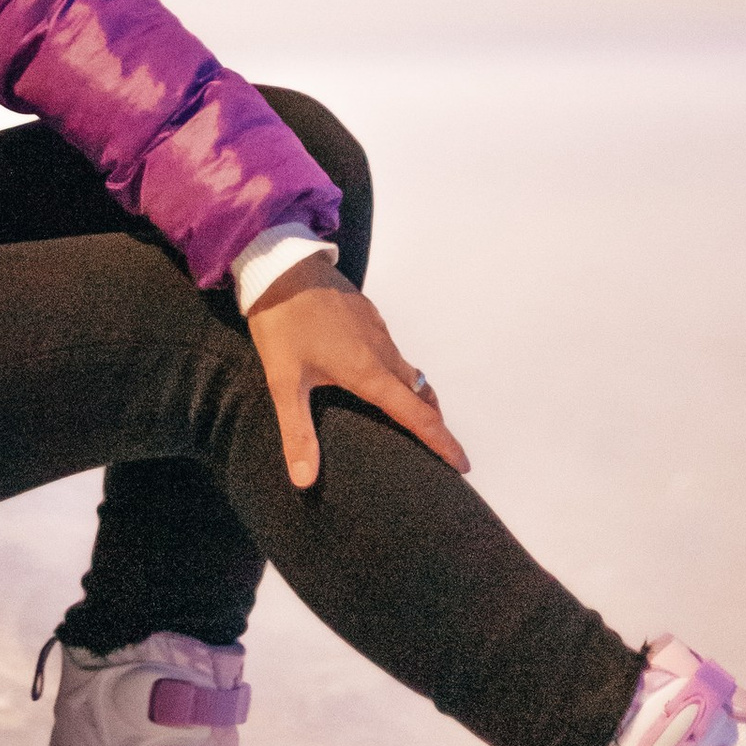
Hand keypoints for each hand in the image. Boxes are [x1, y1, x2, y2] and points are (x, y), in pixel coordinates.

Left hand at [246, 254, 469, 492]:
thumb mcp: (284, 383)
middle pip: (421, 394)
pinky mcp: (368, 313)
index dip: (442, 443)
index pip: (417, 415)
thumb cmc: (283, 324)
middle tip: (439, 451)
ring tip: (410, 421)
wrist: (282, 265)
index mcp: (369, 371)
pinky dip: (397, 373)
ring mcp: (378, 329)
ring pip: (407, 370)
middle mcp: (382, 351)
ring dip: (415, 397)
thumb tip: (304, 481)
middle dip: (434, 424)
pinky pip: (392, 350)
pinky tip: (378, 379)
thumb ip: (297, 432)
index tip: (463, 465)